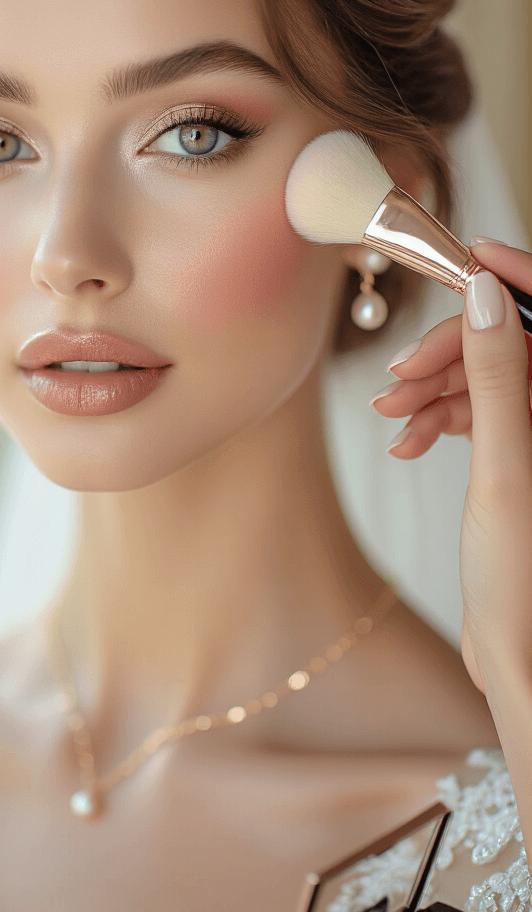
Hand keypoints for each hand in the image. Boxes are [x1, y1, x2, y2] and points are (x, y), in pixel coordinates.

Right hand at [370, 238, 531, 690]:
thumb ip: (499, 376)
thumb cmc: (522, 581)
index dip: (513, 278)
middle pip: (512, 345)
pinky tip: (407, 438)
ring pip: (491, 380)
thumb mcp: (504, 467)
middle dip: (452, 351)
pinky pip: (483, 415)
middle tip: (399, 377)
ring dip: (437, 389)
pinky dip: (442, 419)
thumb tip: (487, 294)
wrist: (518, 655)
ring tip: (392, 416)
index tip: (466, 256)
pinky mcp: (521, 460)